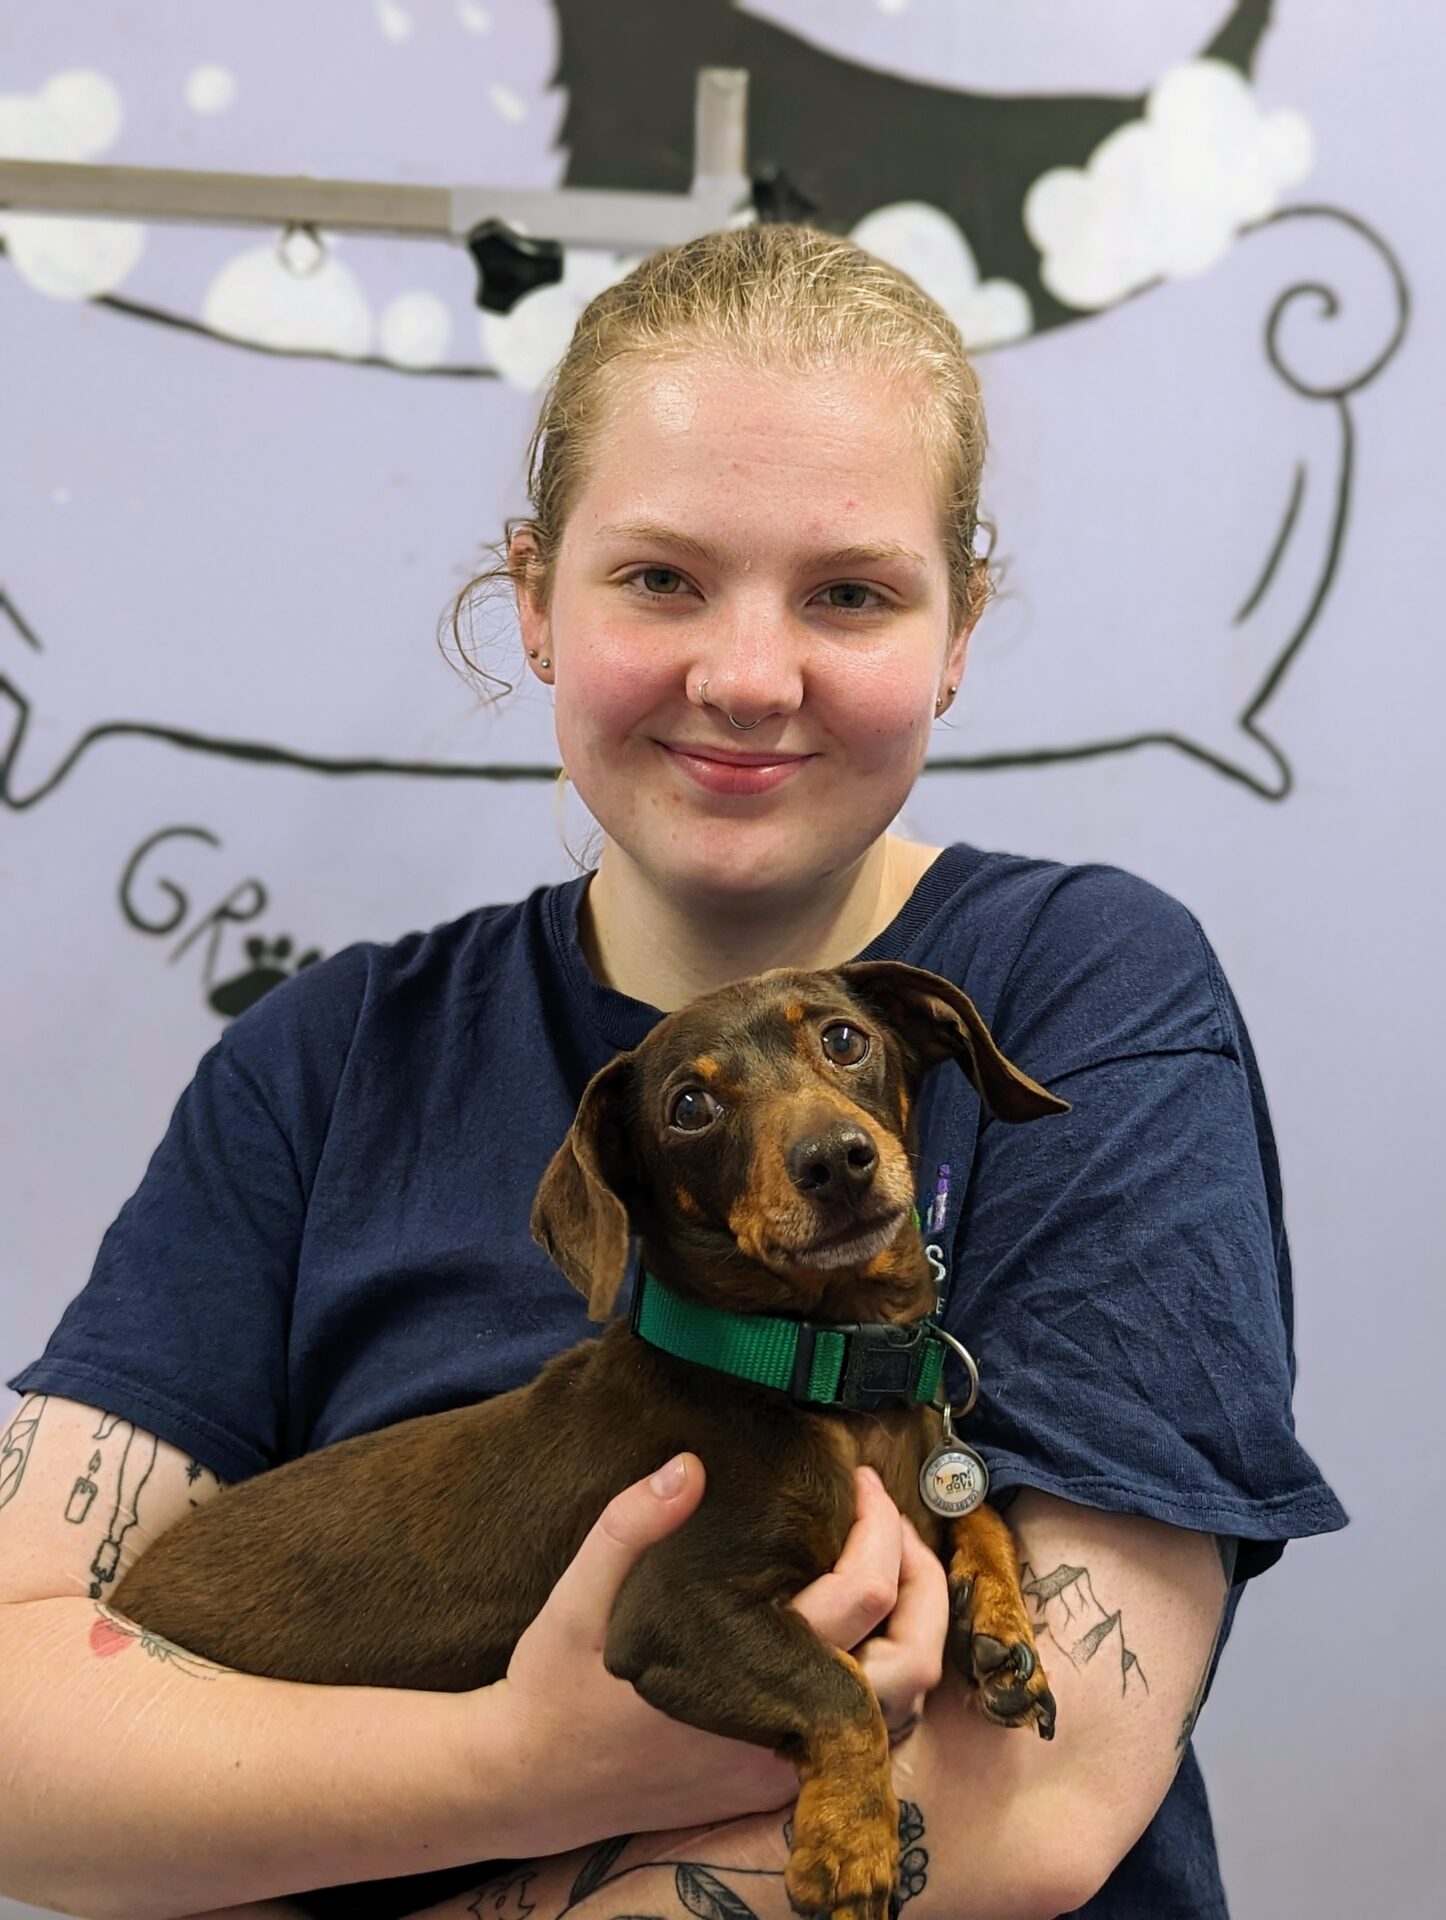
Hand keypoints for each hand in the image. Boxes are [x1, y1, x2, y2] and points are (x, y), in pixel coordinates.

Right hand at [491, 1456, 943, 1854]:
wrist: (523, 1785)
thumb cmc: (553, 1684)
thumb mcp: (578, 1593)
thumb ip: (632, 1524)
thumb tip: (690, 1465)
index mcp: (747, 1672)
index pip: (862, 1597)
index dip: (879, 1528)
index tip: (859, 1481)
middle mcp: (779, 1729)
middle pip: (912, 1665)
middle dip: (924, 1585)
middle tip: (891, 1524)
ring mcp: (781, 1767)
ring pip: (896, 1711)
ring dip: (907, 1635)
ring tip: (882, 1567)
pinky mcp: (769, 1788)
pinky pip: (858, 1736)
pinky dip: (876, 1676)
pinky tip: (846, 1627)